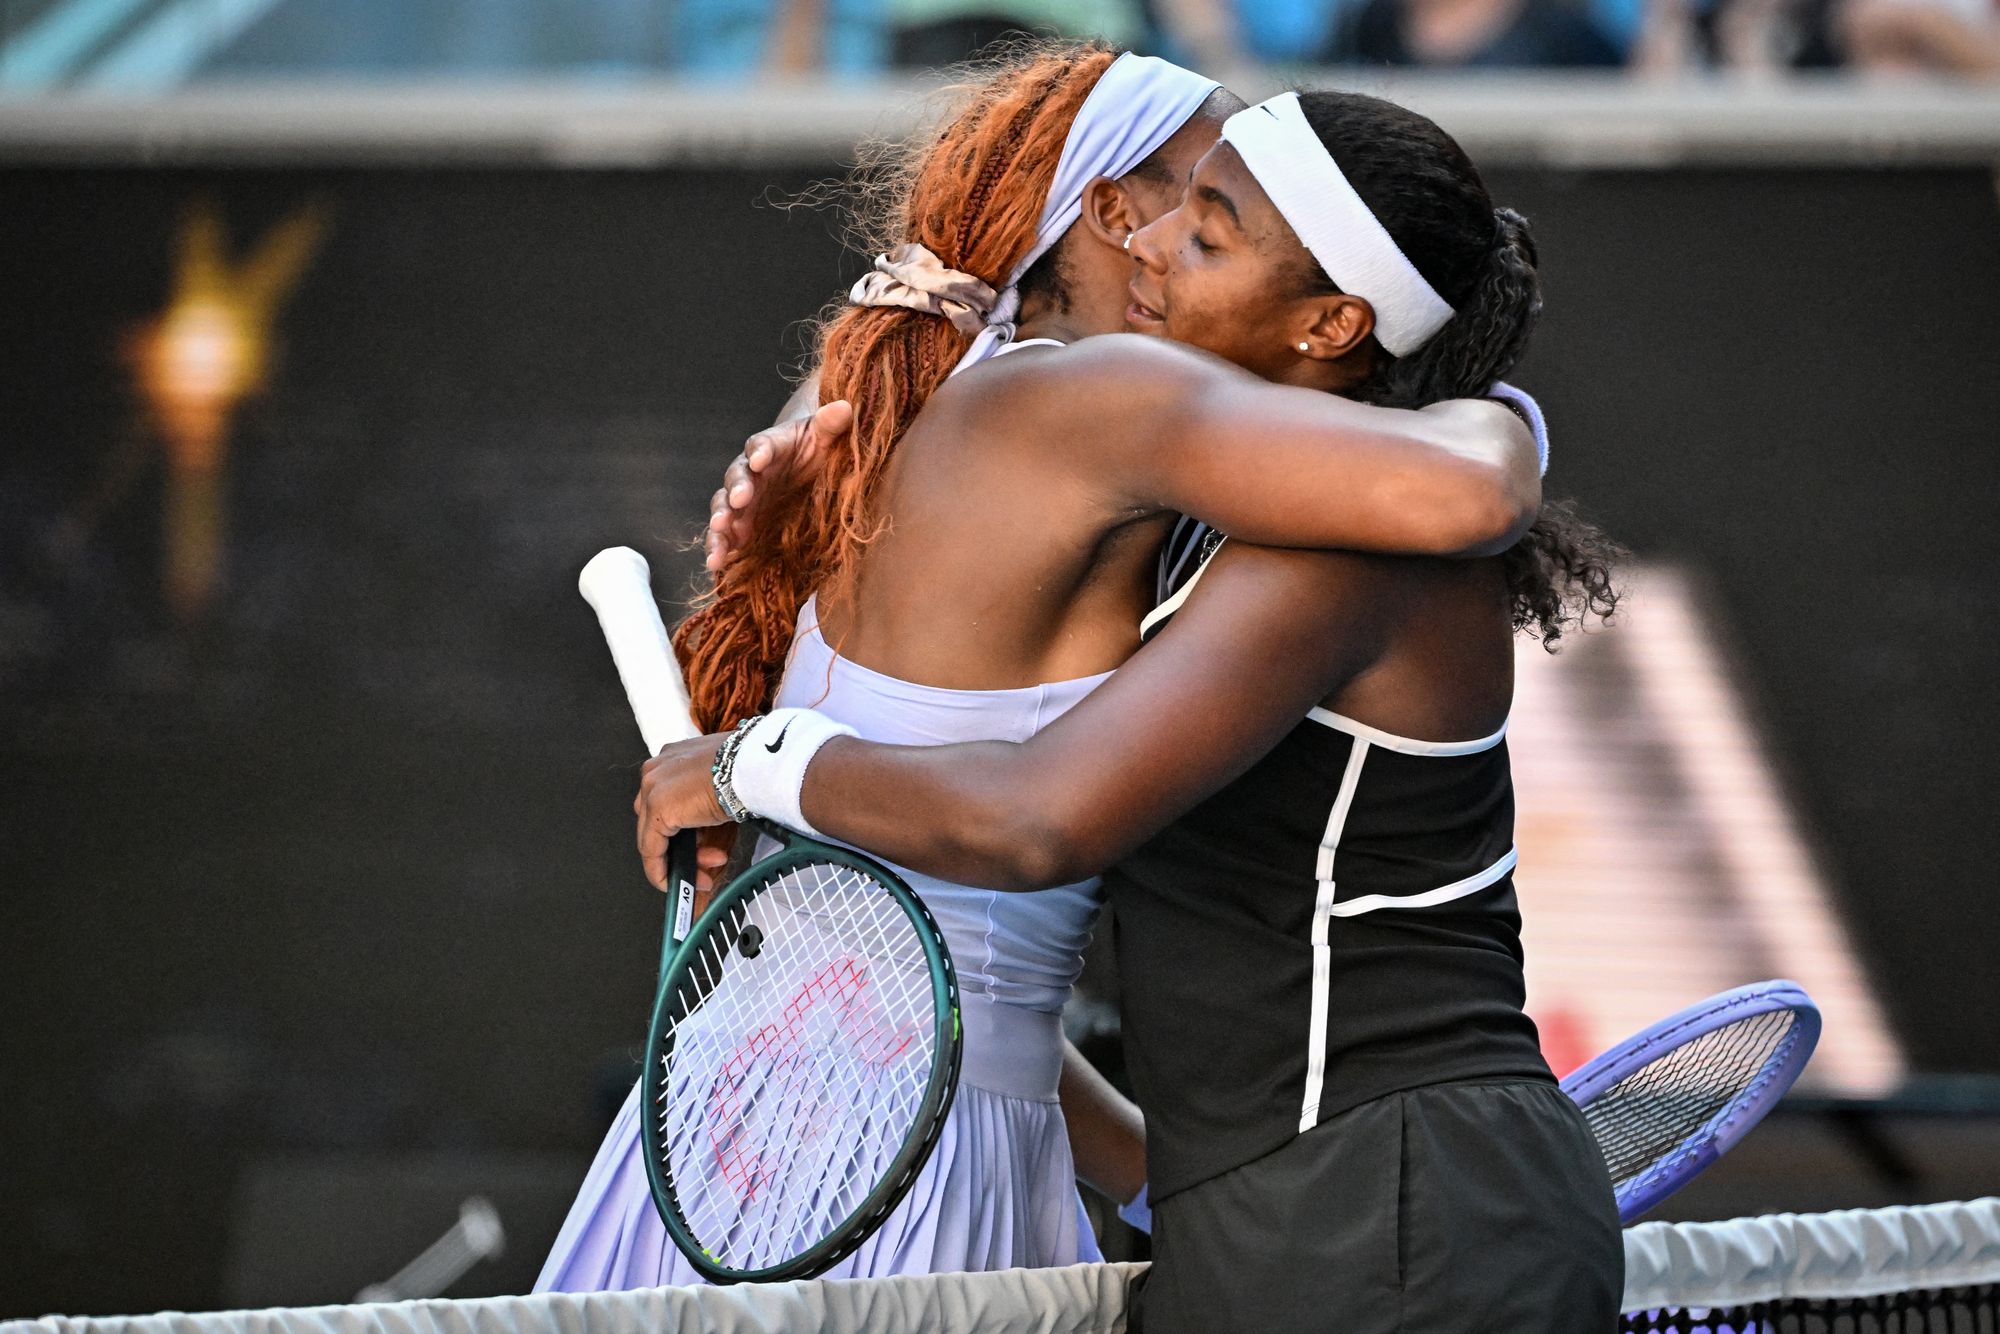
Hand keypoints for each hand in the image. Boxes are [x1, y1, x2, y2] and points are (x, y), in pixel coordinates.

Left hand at [635, 734, 733, 892]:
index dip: (683, 832)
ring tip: (705, 874)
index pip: (666, 803)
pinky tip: (675, 882)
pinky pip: (651, 849)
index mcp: (672, 759)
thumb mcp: (721, 784)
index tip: (698, 848)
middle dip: (685, 849)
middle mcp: (656, 771)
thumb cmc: (747, 769)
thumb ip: (704, 801)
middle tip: (707, 864)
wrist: (752, 767)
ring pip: (654, 837)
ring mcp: (652, 789)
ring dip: (681, 861)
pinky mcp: (656, 808)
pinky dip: (660, 869)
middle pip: (658, 822)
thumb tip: (704, 826)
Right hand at [705, 400, 853, 570]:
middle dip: (735, 491)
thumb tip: (845, 406)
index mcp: (770, 446)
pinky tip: (718, 563)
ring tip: (719, 541)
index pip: (761, 444)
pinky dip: (722, 547)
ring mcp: (745, 499)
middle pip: (737, 477)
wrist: (805, 465)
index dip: (760, 451)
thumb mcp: (825, 434)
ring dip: (720, 523)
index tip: (760, 459)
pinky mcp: (745, 522)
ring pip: (725, 508)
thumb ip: (831, 424)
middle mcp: (751, 471)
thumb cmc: (816, 446)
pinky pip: (728, 535)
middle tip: (737, 502)